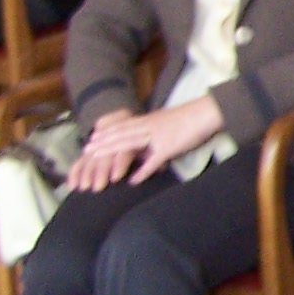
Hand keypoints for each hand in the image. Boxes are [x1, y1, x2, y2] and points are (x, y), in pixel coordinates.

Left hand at [70, 95, 224, 189]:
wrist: (207, 113)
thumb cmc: (191, 117)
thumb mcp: (168, 122)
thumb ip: (155, 131)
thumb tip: (146, 144)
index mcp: (149, 120)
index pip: (123, 126)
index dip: (106, 132)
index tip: (92, 138)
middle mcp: (149, 126)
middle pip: (121, 134)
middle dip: (103, 142)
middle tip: (86, 150)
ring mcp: (158, 137)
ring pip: (130, 144)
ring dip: (112, 153)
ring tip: (98, 162)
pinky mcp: (168, 147)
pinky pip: (152, 161)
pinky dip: (142, 172)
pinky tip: (132, 182)